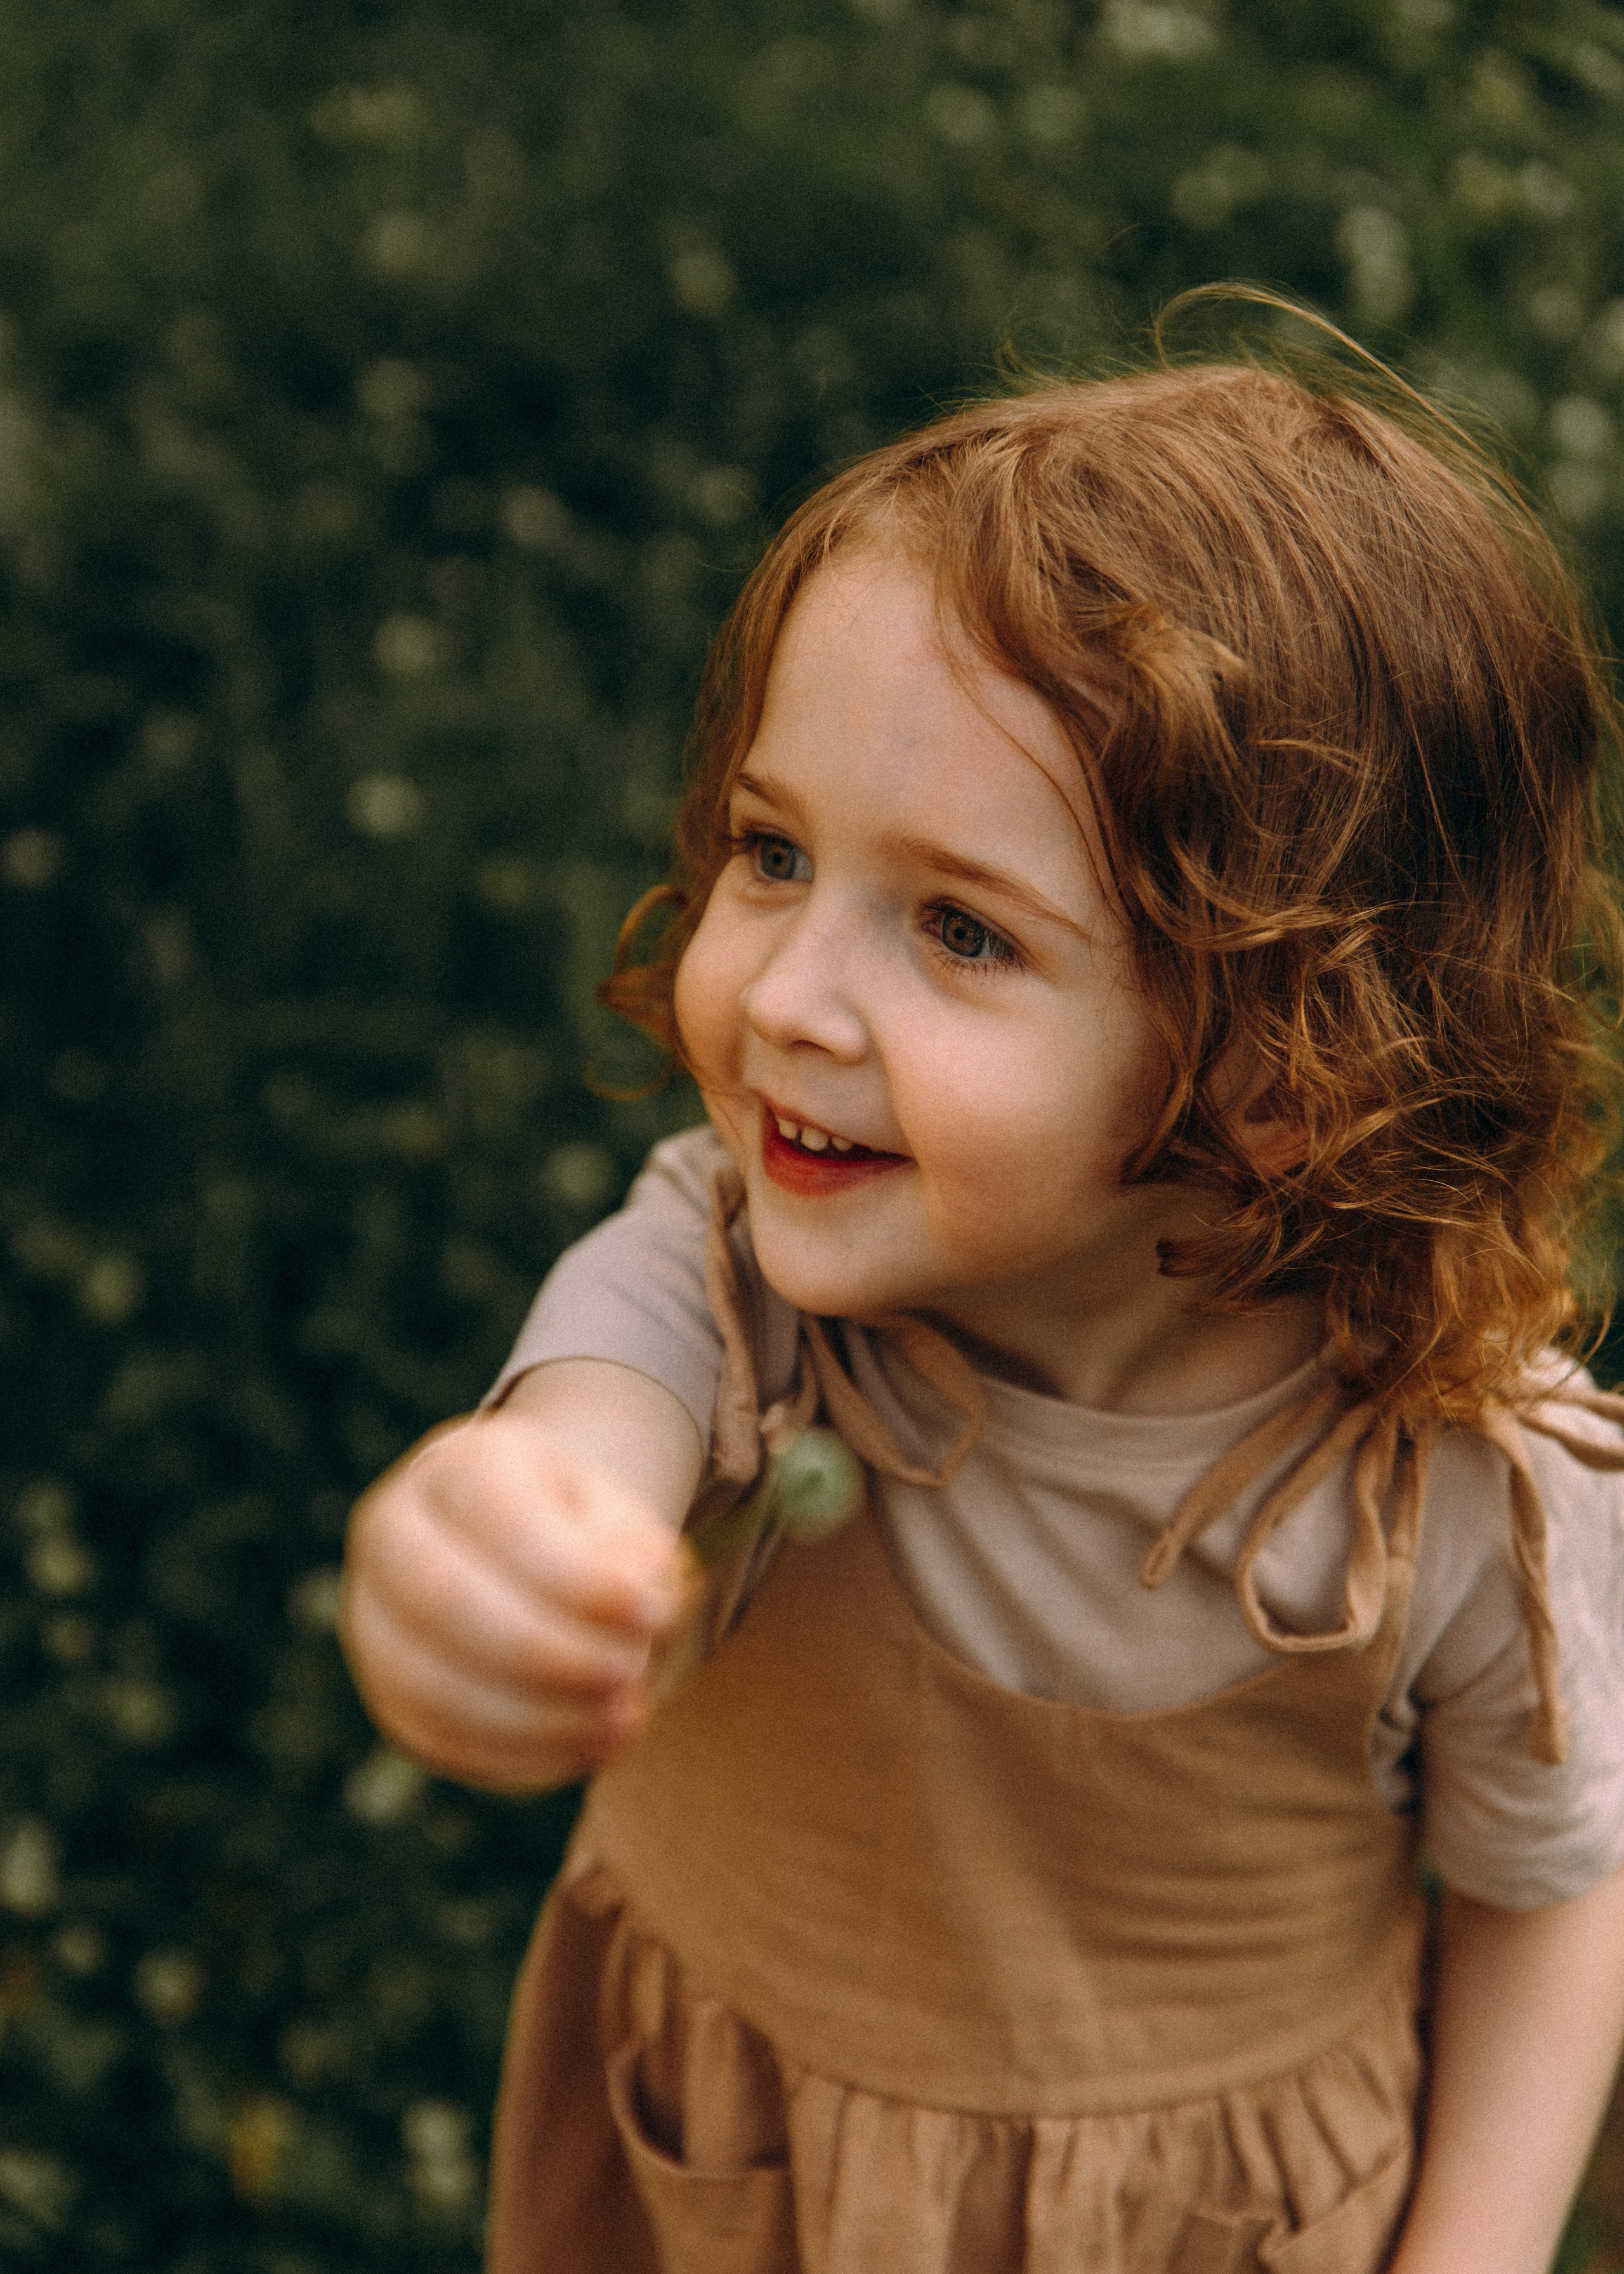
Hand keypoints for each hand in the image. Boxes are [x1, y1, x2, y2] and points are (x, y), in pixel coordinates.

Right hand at [341, 1401, 695, 1791]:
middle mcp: (394, 1532)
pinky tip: (585, 1748)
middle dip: (546, 1651)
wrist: (510, 1546)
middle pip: (443, 1598)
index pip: (502, 1517)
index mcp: (458, 1466)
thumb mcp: (617, 1517)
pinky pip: (434, 1736)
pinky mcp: (386, 1690)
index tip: (652, 1611)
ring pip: (428, 1681)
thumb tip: (643, 1615)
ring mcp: (374, 1615)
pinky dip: (515, 1754)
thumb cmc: (576, 1528)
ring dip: (533, 1718)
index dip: (577, 1576)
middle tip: (628, 1673)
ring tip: (620, 1722)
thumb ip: (634, 1555)